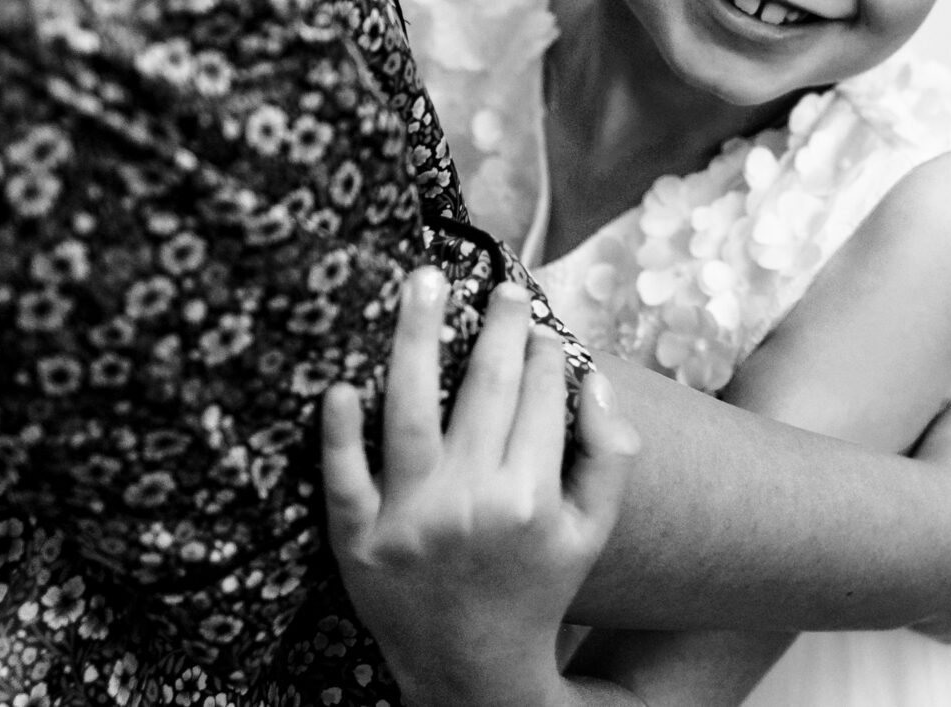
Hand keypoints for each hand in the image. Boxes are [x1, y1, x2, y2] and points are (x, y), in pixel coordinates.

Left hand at [322, 269, 640, 706]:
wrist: (471, 669)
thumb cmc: (535, 587)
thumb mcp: (591, 531)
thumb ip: (610, 457)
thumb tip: (596, 381)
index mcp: (531, 497)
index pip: (539, 397)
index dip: (544, 351)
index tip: (541, 325)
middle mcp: (471, 502)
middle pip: (482, 389)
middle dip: (496, 326)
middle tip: (500, 286)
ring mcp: (410, 519)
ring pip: (409, 410)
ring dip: (416, 338)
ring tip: (423, 283)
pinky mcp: (358, 540)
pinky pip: (344, 478)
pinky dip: (339, 433)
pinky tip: (341, 385)